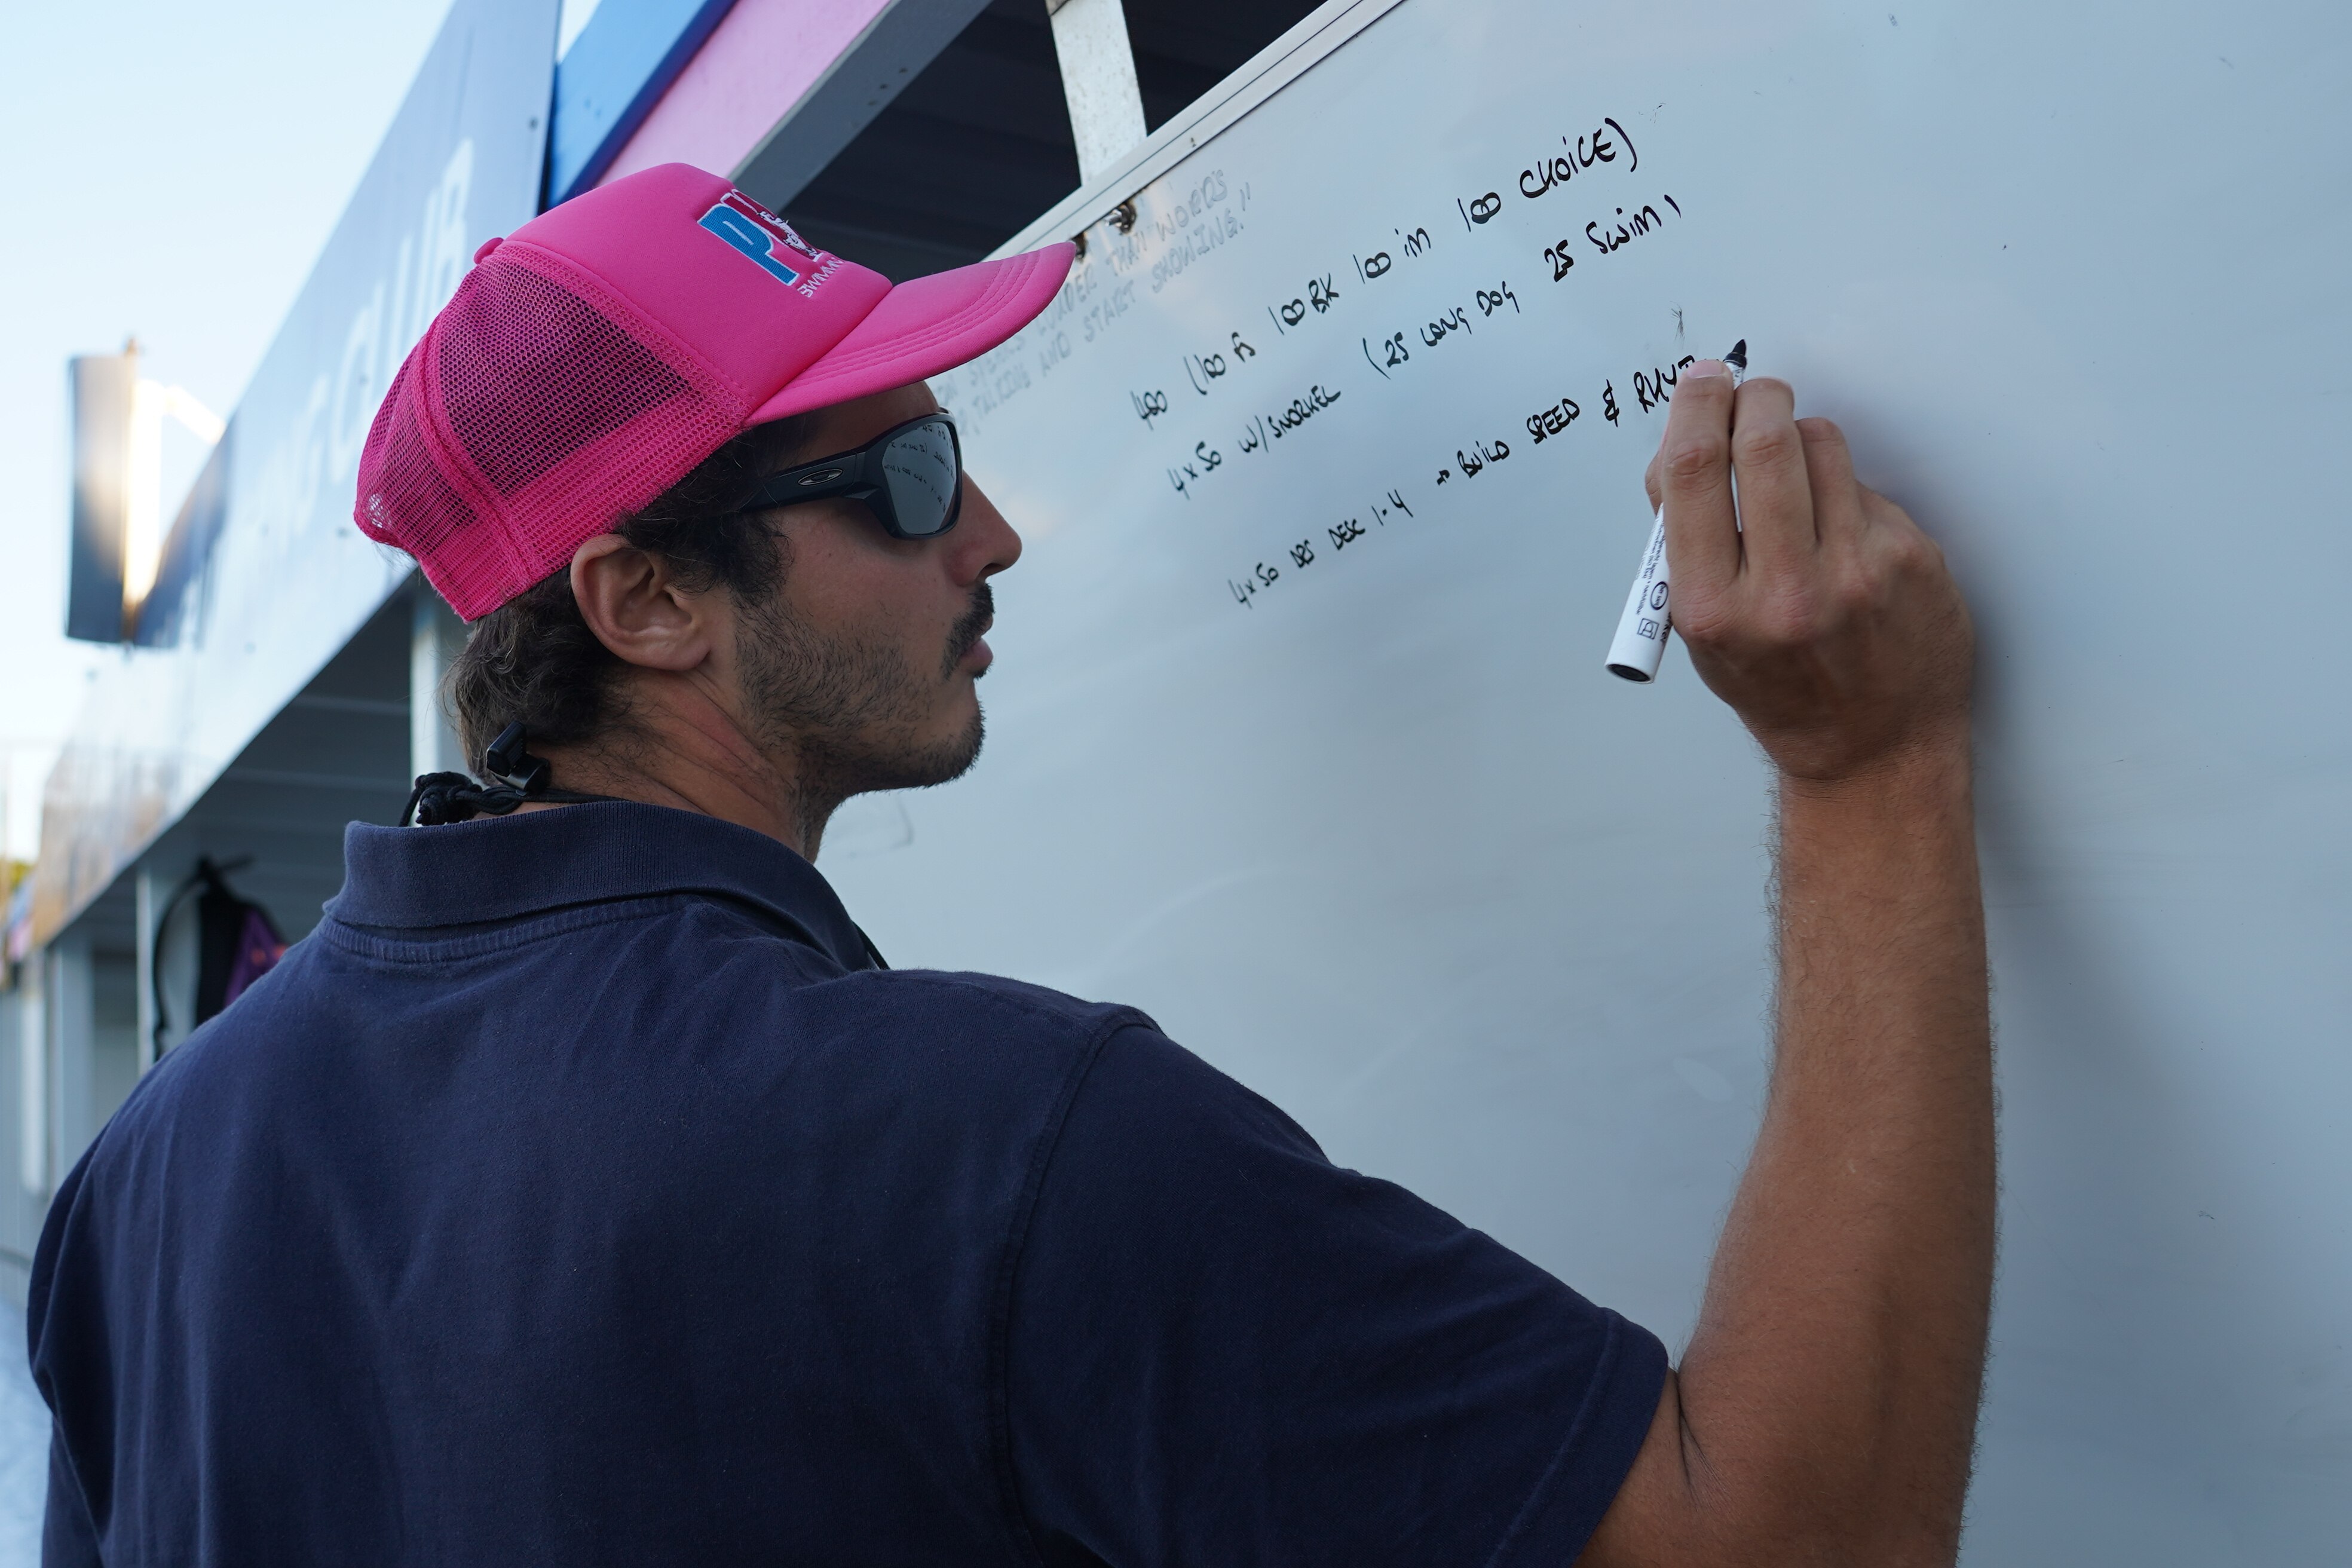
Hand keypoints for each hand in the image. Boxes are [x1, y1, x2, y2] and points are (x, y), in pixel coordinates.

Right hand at [1642, 364, 1974, 784]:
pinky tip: (1841, 530)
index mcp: (1712, 609)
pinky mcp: (1908, 560)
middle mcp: (1784, 592)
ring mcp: (1855, 574)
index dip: (1696, 408)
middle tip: (1751, 391)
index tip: (1703, 382)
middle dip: (1753, 396)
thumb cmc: (1780, 687)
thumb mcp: (1703, 630)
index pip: (1693, 472)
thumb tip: (1685, 441)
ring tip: (1795, 473)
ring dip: (1800, 438)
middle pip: (1763, 441)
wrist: (1874, 747)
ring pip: (1820, 445)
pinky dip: (1844, 490)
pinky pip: (1865, 485)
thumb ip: (1683, 542)